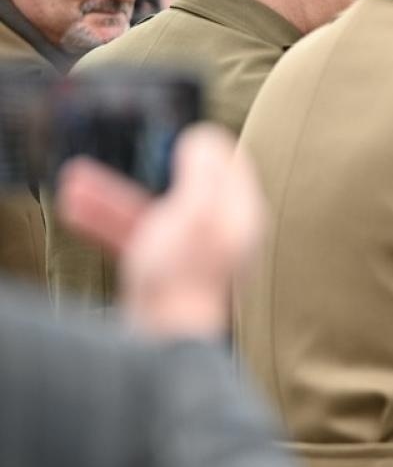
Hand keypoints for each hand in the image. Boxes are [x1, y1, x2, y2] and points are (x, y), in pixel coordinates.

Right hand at [56, 124, 262, 339]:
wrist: (163, 339)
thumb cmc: (183, 276)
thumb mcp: (195, 212)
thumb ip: (204, 173)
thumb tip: (207, 136)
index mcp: (239, 214)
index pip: (232, 166)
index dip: (206, 145)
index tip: (178, 127)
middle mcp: (222, 232)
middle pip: (187, 186)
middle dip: (148, 165)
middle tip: (125, 145)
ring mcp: (192, 253)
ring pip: (153, 210)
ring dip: (115, 193)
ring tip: (78, 178)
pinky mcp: (165, 270)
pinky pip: (136, 235)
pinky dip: (108, 220)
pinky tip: (79, 208)